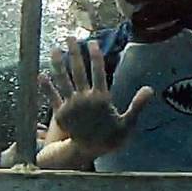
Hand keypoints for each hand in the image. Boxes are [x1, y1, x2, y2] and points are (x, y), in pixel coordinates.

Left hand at [45, 37, 152, 158]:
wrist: (89, 153)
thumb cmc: (111, 138)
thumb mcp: (128, 122)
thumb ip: (138, 105)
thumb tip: (150, 89)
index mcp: (101, 98)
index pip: (98, 72)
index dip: (95, 56)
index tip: (92, 42)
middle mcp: (85, 99)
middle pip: (78, 71)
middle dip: (74, 53)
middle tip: (70, 37)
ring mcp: (71, 105)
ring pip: (63, 80)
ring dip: (57, 64)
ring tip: (54, 49)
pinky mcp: (60, 113)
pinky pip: (52, 97)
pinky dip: (46, 86)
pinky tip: (41, 75)